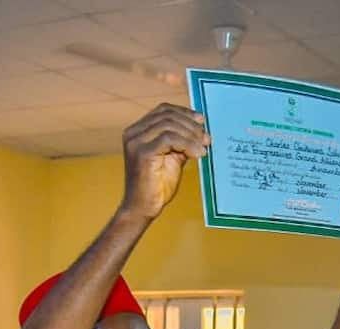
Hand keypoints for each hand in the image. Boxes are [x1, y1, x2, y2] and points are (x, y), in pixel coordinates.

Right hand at [119, 104, 209, 221]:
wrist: (143, 208)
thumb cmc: (157, 185)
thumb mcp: (172, 156)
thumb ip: (181, 141)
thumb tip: (199, 128)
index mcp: (138, 130)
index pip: (163, 110)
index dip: (184, 112)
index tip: (202, 121)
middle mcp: (133, 133)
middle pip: (167, 116)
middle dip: (191, 125)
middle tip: (206, 138)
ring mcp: (135, 142)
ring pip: (169, 126)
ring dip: (191, 135)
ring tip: (203, 147)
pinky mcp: (141, 153)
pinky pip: (169, 139)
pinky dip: (187, 144)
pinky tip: (197, 154)